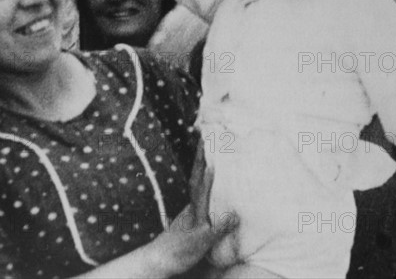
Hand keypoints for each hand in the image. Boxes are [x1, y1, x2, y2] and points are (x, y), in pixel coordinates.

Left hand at [151, 141, 237, 276]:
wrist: (160, 261)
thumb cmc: (179, 253)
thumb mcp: (201, 242)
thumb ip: (218, 228)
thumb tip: (235, 214)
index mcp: (196, 208)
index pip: (203, 182)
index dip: (209, 164)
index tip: (214, 146)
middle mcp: (192, 204)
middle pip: (197, 174)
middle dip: (201, 154)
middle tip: (205, 134)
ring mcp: (191, 207)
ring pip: (196, 179)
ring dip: (200, 161)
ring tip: (206, 146)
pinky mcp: (192, 213)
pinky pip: (198, 188)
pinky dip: (202, 176)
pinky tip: (207, 173)